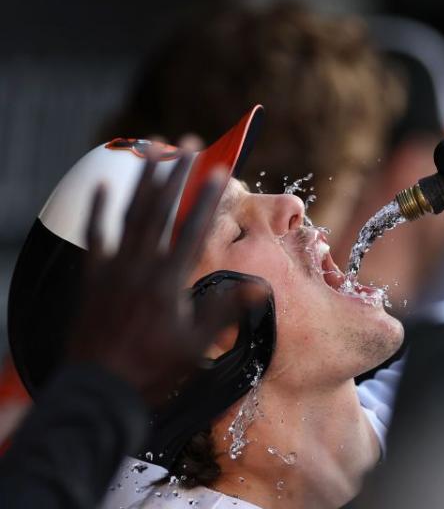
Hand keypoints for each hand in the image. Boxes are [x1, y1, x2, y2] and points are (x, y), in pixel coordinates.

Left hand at [66, 142, 268, 406]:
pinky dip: (99, 208)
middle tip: (187, 143)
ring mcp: (114, 268)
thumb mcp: (198, 345)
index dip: (207, 197)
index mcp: (169, 281)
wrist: (101, 388)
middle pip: (160, 210)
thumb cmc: (153, 369)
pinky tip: (102, 184)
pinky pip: (95, 234)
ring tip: (152, 150)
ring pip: (129, 214)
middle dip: (176, 174)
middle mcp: (141, 267)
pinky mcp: (92, 276)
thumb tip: (262, 287)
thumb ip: (226, 310)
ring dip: (143, 180)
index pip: (192, 229)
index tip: (219, 169)